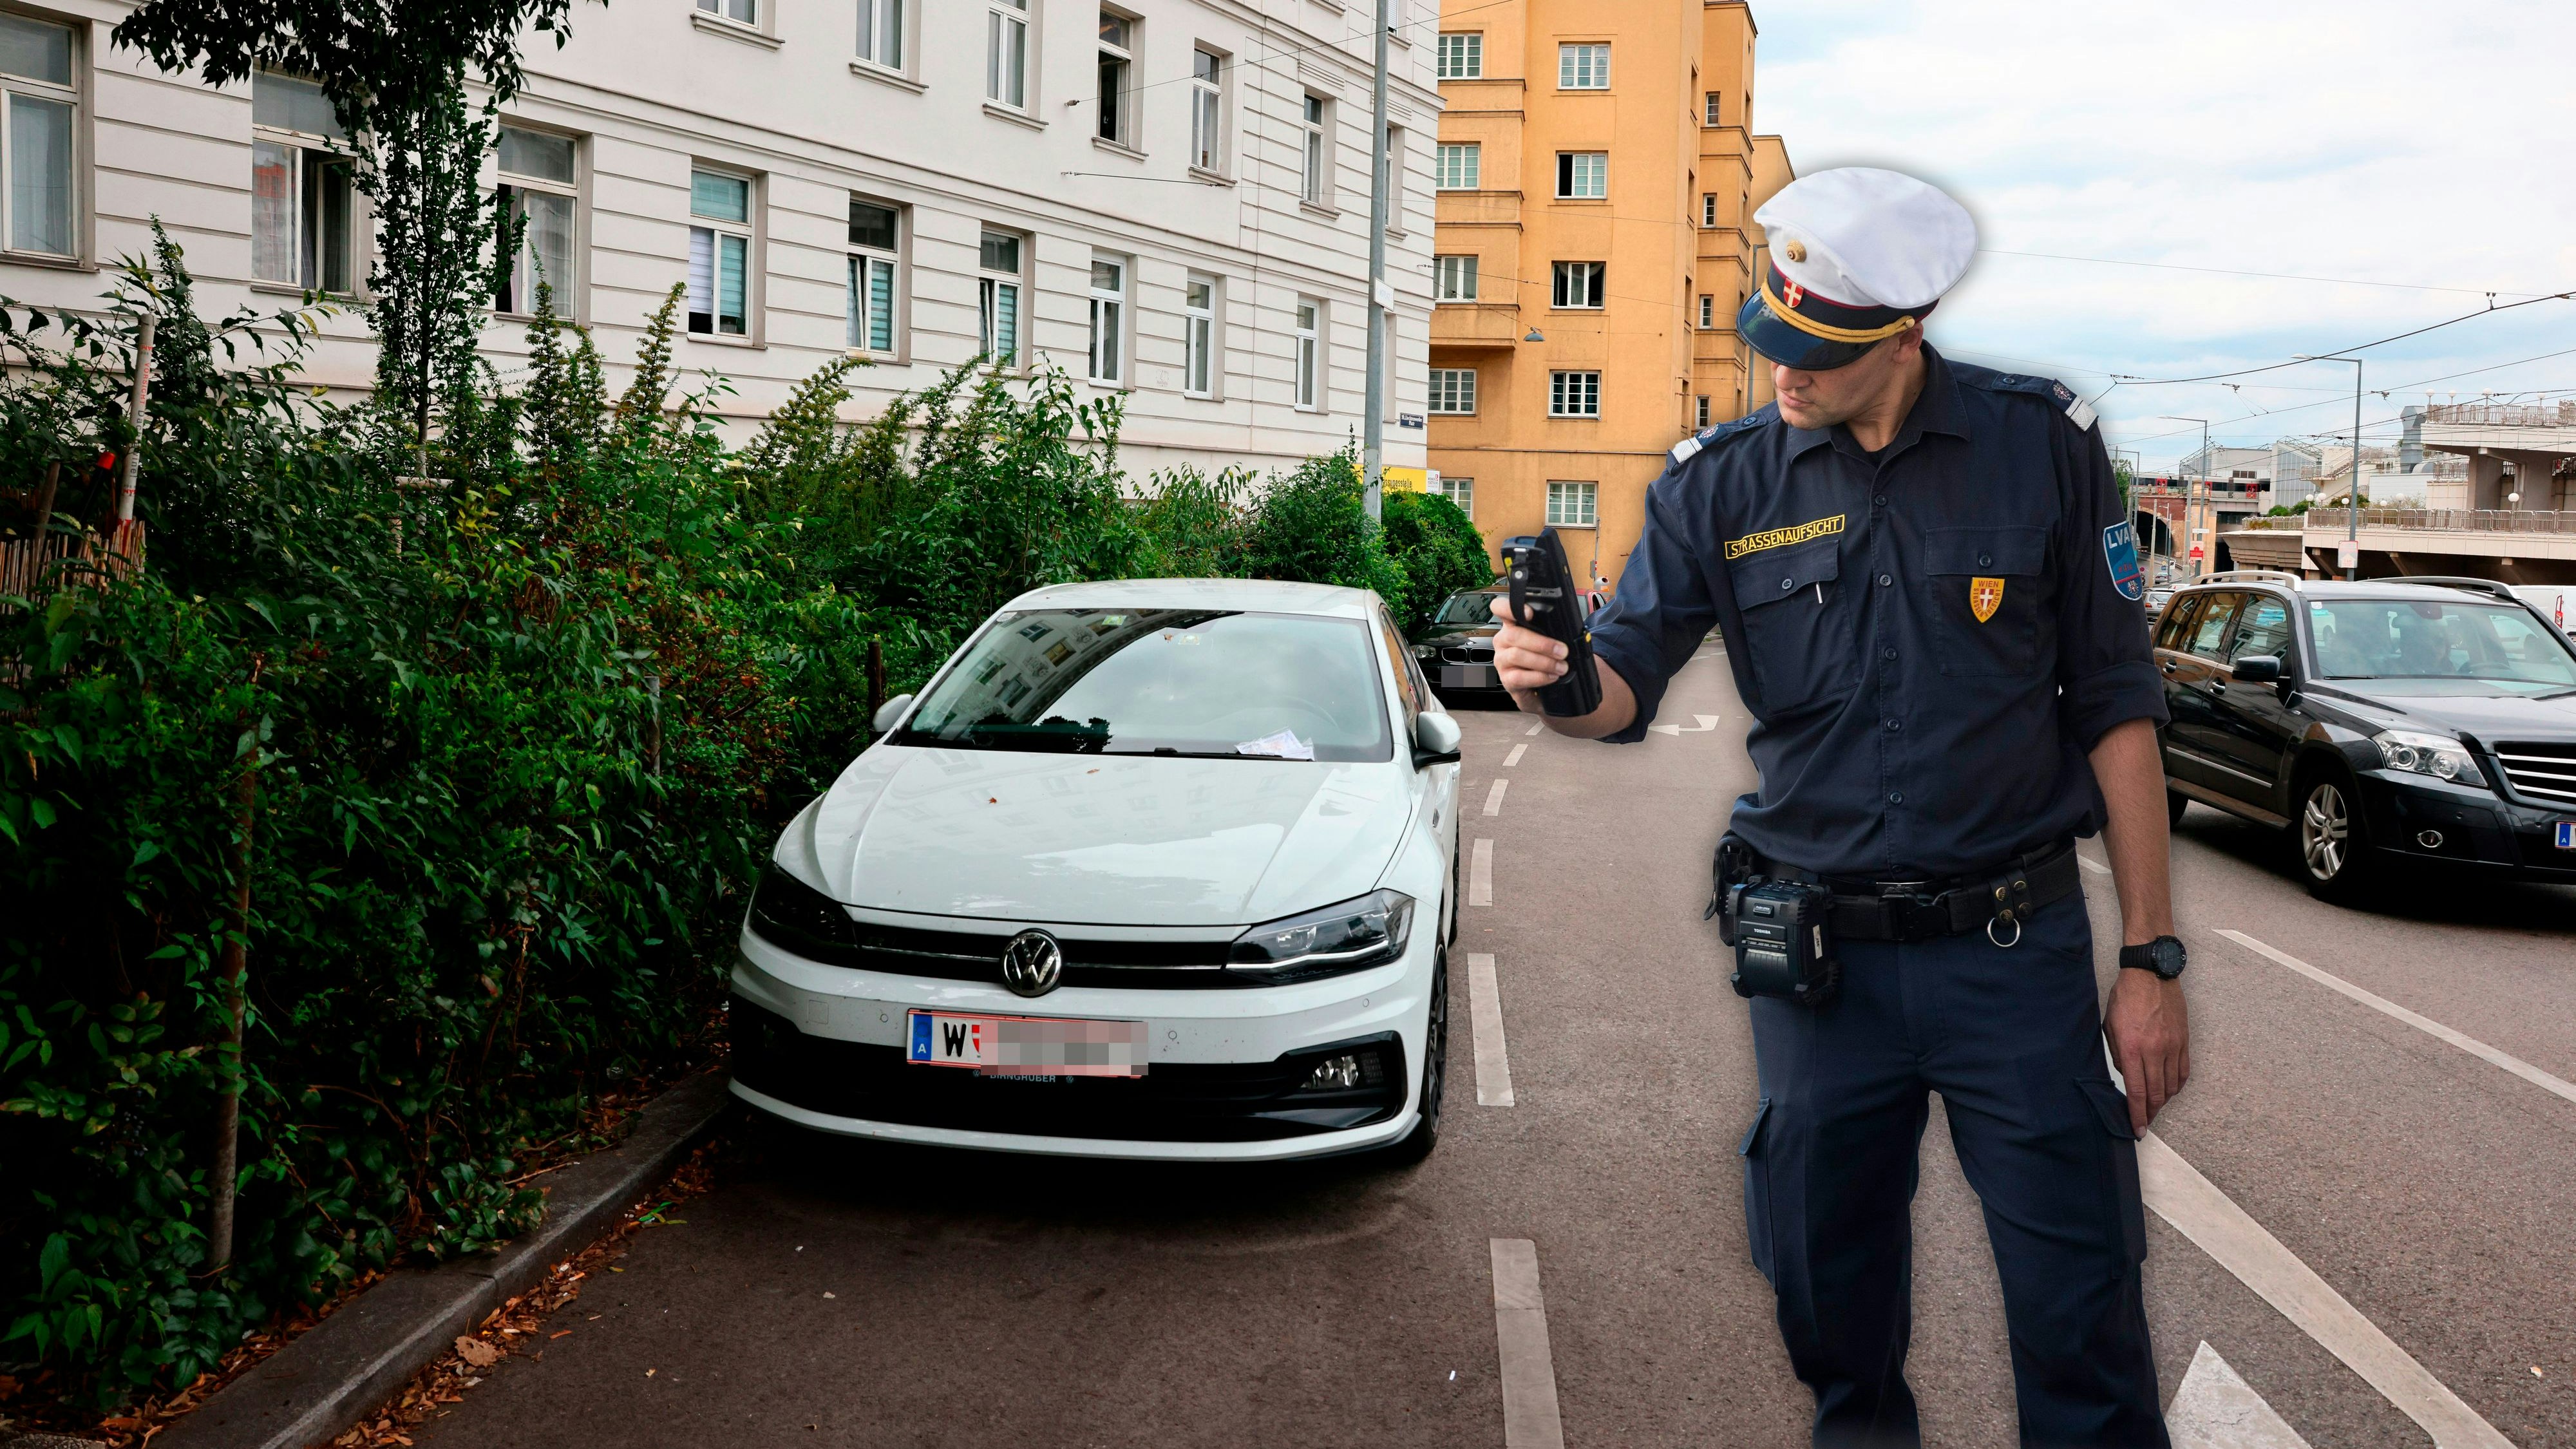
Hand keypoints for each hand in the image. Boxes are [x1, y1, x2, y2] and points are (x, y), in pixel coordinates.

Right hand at [1487, 597, 1567, 713]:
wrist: (1546, 689)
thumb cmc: (1548, 660)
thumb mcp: (1551, 641)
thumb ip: (1552, 632)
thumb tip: (1569, 631)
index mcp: (1513, 625)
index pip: (1500, 608)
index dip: (1509, 608)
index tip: (1529, 613)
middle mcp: (1503, 641)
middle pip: (1514, 635)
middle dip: (1542, 643)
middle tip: (1562, 651)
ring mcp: (1502, 660)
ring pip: (1517, 655)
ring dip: (1544, 661)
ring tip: (1561, 667)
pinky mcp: (1506, 679)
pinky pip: (1519, 677)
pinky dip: (1539, 677)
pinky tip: (1551, 677)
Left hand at [2103, 969, 2188, 1132]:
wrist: (2150, 974)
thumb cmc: (2125, 998)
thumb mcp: (2110, 1027)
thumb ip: (2118, 1055)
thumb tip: (2128, 1077)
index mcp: (2132, 1048)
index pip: (2137, 1091)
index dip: (2137, 1114)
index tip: (2137, 1129)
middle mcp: (2154, 1050)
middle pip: (2157, 1094)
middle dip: (2150, 1113)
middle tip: (2145, 1122)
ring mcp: (2172, 1046)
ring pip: (2172, 1085)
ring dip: (2163, 1100)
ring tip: (2154, 1105)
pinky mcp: (2184, 1041)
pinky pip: (2183, 1071)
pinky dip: (2177, 1085)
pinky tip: (2170, 1089)